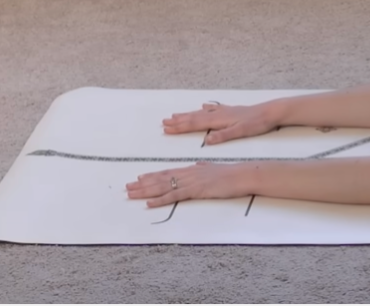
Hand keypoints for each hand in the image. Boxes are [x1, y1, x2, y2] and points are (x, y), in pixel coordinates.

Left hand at [125, 162, 254, 207]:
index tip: (138, 178)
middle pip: (161, 179)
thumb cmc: (232, 173)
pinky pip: (174, 196)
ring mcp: (191, 182)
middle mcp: (188, 174)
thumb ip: (204, 167)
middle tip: (127, 187)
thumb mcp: (214, 168)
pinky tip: (149, 203)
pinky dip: (160, 200)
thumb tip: (198, 165)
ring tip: (131, 193)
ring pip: (163, 186)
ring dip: (145, 191)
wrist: (242, 175)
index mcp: (191, 169)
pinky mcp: (196, 191)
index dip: (152, 176)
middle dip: (143, 184)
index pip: (167, 172)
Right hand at [162, 100, 281, 144]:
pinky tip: (202, 106)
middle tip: (164, 122)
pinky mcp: (231, 110)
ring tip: (176, 114)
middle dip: (179, 120)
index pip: (195, 124)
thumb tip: (207, 140)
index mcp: (219, 120)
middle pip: (194, 117)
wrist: (270, 112)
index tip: (166, 128)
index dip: (180, 127)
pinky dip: (204, 108)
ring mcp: (224, 111)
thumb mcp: (240, 132)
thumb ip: (223, 136)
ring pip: (201, 113)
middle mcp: (219, 114)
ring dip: (188, 114)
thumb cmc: (256, 123)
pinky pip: (212, 108)